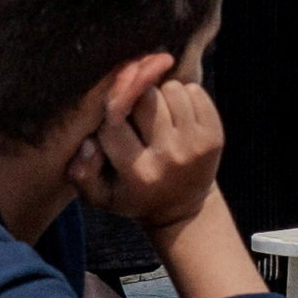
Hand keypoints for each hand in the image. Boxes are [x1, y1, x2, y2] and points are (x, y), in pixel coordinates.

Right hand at [80, 62, 229, 236]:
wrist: (183, 208)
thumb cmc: (133, 195)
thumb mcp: (101, 195)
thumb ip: (82, 173)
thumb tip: (89, 142)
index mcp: (139, 174)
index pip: (114, 123)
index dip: (109, 112)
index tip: (112, 116)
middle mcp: (169, 159)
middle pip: (145, 97)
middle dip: (136, 97)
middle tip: (136, 111)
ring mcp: (196, 146)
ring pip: (170, 89)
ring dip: (160, 93)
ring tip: (157, 112)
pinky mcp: (215, 136)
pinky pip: (194, 91)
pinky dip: (183, 94)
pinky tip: (177, 113)